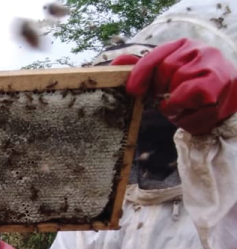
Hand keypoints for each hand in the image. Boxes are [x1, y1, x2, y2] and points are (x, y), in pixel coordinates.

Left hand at [113, 38, 236, 134]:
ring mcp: (210, 63)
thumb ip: (142, 70)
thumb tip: (114, 64)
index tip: (132, 91)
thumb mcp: (164, 79)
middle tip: (170, 99)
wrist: (226, 101)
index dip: (139, 73)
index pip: (154, 56)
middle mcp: (197, 49)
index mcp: (181, 46)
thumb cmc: (190, 89)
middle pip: (165, 71)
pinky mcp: (218, 80)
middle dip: (162, 92)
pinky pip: (189, 97)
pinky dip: (186, 110)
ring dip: (175, 106)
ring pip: (177, 87)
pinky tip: (194, 111)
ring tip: (185, 106)